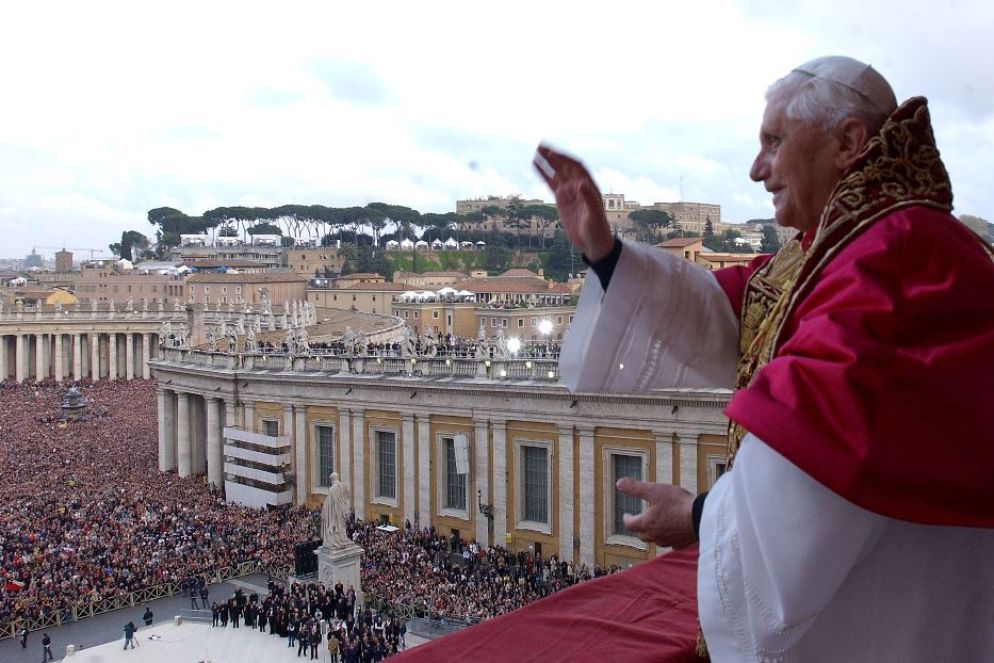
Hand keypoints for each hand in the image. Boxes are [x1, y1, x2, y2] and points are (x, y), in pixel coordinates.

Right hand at [533, 144, 614, 261]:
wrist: (594, 243)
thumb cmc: (598, 229)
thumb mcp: (594, 214)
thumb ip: (588, 198)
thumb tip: (581, 183)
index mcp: (588, 186)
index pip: (576, 167)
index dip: (565, 159)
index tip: (553, 153)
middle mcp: (578, 186)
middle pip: (565, 166)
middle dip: (554, 156)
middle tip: (541, 146)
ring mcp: (569, 192)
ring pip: (557, 173)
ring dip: (548, 162)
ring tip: (537, 151)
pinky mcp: (562, 200)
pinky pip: (551, 183)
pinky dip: (544, 174)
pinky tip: (536, 166)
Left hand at [616, 478, 696, 548]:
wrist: (701, 517)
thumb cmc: (677, 503)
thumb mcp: (654, 490)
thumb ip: (635, 488)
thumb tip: (618, 483)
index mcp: (646, 524)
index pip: (630, 524)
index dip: (627, 518)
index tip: (626, 515)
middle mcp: (654, 536)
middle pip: (642, 534)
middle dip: (639, 527)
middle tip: (640, 520)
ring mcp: (668, 542)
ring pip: (655, 539)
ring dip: (653, 532)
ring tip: (656, 524)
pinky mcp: (681, 544)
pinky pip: (670, 542)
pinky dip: (668, 536)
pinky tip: (672, 531)